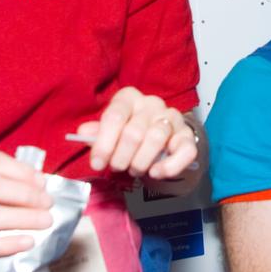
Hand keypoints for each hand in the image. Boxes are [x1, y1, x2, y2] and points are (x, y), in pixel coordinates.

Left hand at [76, 86, 197, 180]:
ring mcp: (172, 118)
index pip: (115, 116)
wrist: (161, 137)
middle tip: (117, 167)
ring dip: (141, 162)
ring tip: (134, 170)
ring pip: (157, 138)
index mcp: (129, 98)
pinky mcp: (188, 135)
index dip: (104, 143)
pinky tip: (156, 173)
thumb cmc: (131, 133)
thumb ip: (98, 133)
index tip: (97, 163)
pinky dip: (169, 166)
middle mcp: (152, 104)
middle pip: (134, 132)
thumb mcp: (111, 131)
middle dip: (121, 157)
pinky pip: (184, 151)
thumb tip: (82, 133)